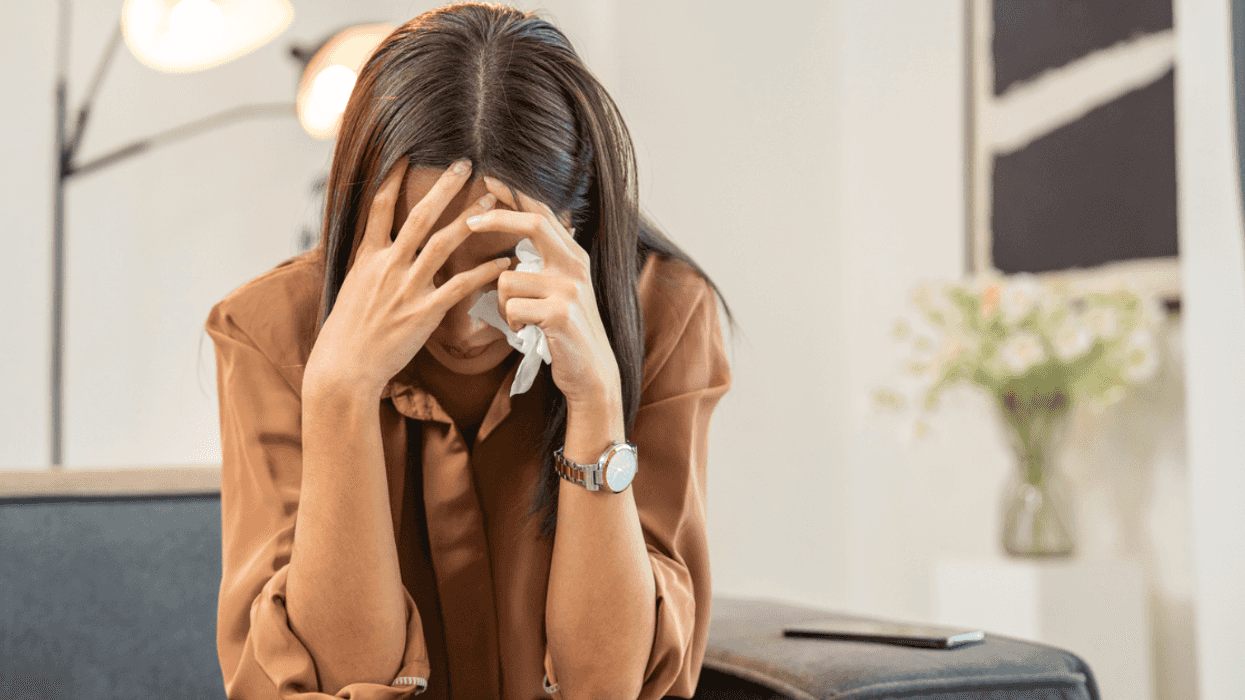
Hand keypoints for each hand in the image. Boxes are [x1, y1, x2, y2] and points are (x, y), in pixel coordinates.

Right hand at [306, 156, 504, 395]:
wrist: (343, 368)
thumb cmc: (347, 333)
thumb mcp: (352, 290)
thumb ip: (370, 267)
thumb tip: (380, 252)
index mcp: (367, 257)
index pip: (379, 206)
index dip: (393, 178)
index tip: (408, 154)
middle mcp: (386, 266)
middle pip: (418, 216)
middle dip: (443, 188)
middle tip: (465, 164)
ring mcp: (406, 287)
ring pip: (442, 243)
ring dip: (469, 219)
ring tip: (491, 201)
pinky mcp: (424, 312)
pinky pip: (460, 285)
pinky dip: (484, 272)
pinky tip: (503, 262)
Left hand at [467, 175, 621, 408]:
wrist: (592, 373)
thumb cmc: (567, 333)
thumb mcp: (562, 290)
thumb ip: (545, 263)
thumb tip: (516, 241)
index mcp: (574, 256)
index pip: (543, 214)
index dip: (515, 195)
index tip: (489, 179)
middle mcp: (576, 266)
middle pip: (534, 225)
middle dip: (496, 219)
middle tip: (468, 222)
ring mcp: (570, 288)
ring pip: (508, 279)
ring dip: (504, 304)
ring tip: (521, 320)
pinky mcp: (560, 313)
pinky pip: (512, 307)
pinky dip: (511, 322)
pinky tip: (528, 332)